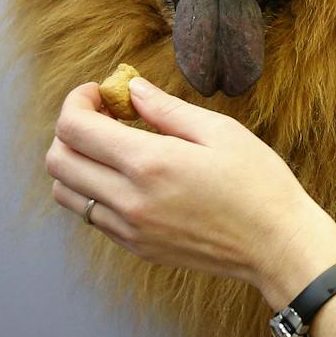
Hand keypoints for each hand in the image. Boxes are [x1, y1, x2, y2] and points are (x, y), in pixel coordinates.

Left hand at [46, 77, 335, 308]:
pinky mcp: (136, 246)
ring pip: (66, 192)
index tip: (100, 92)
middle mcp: (129, 199)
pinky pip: (92, 215)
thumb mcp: (221, 131)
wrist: (276, 245)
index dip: (78, 102)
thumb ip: (167, 109)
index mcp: (149, 163)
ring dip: (77, 162)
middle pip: (58, 160)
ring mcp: (129, 228)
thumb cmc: (258, 183)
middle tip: (105, 116)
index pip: (75, 128)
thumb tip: (132, 89)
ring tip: (113, 147)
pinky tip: (130, 177)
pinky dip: (95, 189)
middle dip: (71, 129)